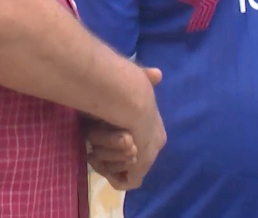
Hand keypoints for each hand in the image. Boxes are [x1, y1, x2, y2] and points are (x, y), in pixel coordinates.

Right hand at [90, 67, 163, 190]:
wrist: (132, 100)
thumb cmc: (128, 87)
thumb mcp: (137, 81)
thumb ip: (145, 80)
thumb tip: (157, 74)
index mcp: (154, 125)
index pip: (139, 143)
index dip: (118, 141)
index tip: (105, 128)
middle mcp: (154, 143)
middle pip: (131, 157)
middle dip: (114, 149)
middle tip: (111, 136)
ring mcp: (148, 158)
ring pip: (124, 167)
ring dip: (110, 155)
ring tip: (109, 141)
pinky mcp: (139, 168)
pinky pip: (124, 182)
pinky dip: (109, 172)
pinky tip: (100, 157)